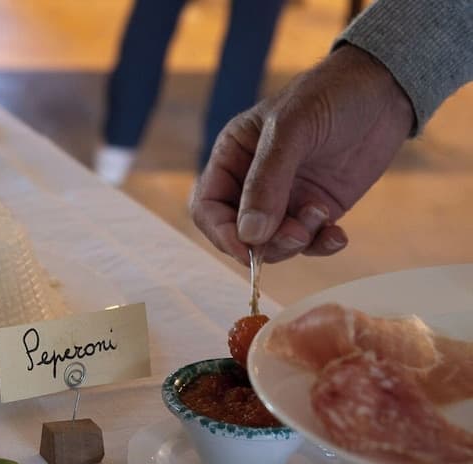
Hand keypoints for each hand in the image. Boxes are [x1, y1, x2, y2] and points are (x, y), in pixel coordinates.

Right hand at [190, 45, 414, 264]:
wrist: (386, 86)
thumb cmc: (330, 93)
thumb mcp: (291, 129)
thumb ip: (266, 182)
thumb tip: (250, 234)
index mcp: (233, 157)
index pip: (207, 207)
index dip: (220, 232)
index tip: (247, 248)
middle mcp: (253, 183)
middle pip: (239, 233)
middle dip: (265, 242)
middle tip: (297, 233)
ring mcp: (286, 198)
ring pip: (273, 243)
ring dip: (295, 241)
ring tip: (322, 215)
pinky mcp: (317, 207)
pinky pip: (309, 242)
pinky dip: (321, 246)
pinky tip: (338, 235)